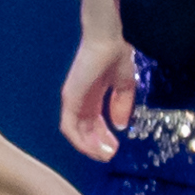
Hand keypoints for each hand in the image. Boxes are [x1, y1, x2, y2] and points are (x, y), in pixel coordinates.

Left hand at [59, 32, 137, 160]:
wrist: (108, 39)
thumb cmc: (116, 55)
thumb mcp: (124, 85)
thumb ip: (121, 105)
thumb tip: (120, 126)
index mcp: (92, 96)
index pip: (94, 123)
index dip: (104, 137)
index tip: (115, 147)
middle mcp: (80, 100)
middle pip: (85, 130)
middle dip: (97, 145)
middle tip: (110, 155)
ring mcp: (73, 100)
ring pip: (76, 133)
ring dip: (90, 147)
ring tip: (104, 155)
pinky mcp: (70, 99)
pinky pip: (69, 127)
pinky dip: (80, 141)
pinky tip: (94, 148)